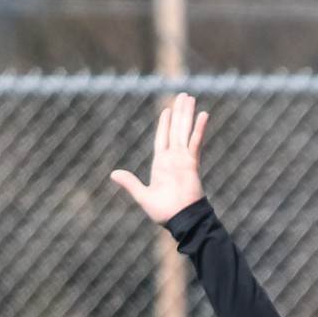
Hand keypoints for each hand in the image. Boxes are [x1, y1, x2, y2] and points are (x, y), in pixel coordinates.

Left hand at [110, 90, 207, 222]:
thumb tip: (113, 174)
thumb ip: (130, 183)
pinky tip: (203, 115)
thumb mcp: (143, 196)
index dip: (165, 124)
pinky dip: (199, 128)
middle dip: (179, 113)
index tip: (168, 110)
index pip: (163, 138)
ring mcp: (184, 158)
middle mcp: (173, 158)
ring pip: (185, 130)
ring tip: (190, 98)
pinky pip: (196, 141)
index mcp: (161, 164)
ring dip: (188, 114)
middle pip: (176, 129)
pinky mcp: (192, 162)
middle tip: (183, 96)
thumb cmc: (164, 211)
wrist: (181, 219)